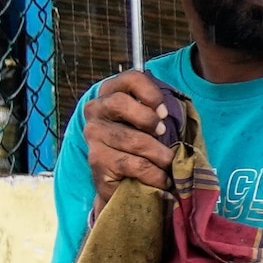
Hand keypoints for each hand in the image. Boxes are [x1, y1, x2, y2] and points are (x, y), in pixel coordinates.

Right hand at [80, 69, 186, 193]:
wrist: (121, 183)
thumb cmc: (140, 147)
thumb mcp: (149, 123)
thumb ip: (156, 111)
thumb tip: (169, 112)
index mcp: (110, 92)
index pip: (131, 78)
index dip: (151, 92)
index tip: (163, 112)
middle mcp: (96, 110)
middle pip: (121, 103)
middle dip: (148, 120)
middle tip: (163, 133)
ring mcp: (93, 135)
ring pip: (133, 139)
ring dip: (159, 154)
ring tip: (169, 163)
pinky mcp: (97, 160)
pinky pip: (134, 164)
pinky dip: (155, 174)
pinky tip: (162, 179)